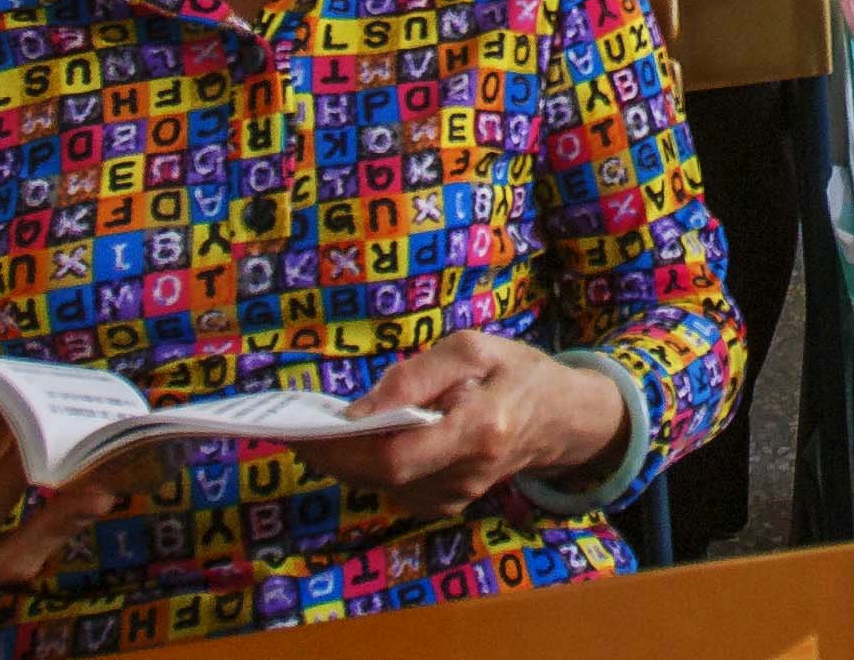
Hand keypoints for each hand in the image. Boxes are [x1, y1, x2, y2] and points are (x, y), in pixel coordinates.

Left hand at [298, 330, 623, 517]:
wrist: (562, 419)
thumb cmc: (516, 373)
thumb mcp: (473, 349)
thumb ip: (416, 377)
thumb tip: (358, 411)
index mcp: (479, 431)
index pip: (399, 456)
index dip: (349, 446)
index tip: (310, 426)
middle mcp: (465, 475)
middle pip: (381, 476)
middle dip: (332, 453)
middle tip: (292, 428)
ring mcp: (456, 497)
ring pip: (382, 484)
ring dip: (345, 458)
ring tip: (313, 429)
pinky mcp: (446, 503)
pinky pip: (394, 486)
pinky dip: (368, 464)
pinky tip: (352, 440)